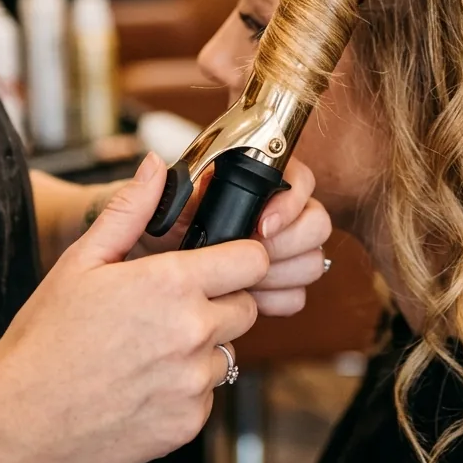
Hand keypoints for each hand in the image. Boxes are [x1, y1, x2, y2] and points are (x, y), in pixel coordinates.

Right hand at [0, 153, 267, 462]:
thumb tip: (154, 165)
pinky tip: (144, 384)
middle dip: (221, 303)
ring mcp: (192, 381)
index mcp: (172, 284)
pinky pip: (207, 396)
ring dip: (201, 349)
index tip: (223, 264)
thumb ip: (130, 209)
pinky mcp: (188, 422)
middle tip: (171, 310)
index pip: (252, 260)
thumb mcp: (83, 260)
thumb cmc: (46, 336)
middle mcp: (192, 331)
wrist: (20, 417)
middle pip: (247, 307)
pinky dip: (185, 390)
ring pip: (227, 353)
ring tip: (149, 350)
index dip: (241, 258)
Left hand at [144, 157, 331, 317]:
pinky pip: (298, 295)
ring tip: (247, 280)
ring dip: (284, 273)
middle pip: (317, 222)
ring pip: (313, 260)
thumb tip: (154, 163)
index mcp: (250, 181)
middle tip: (256, 255)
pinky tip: (248, 297)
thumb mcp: (146, 216)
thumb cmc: (148, 238)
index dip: (288, 203)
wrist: (149, 282)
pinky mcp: (276, 285)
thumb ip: (148, 192)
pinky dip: (276, 299)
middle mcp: (274, 212)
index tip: (261, 226)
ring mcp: (280, 250)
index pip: (299, 179)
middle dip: (289, 243)